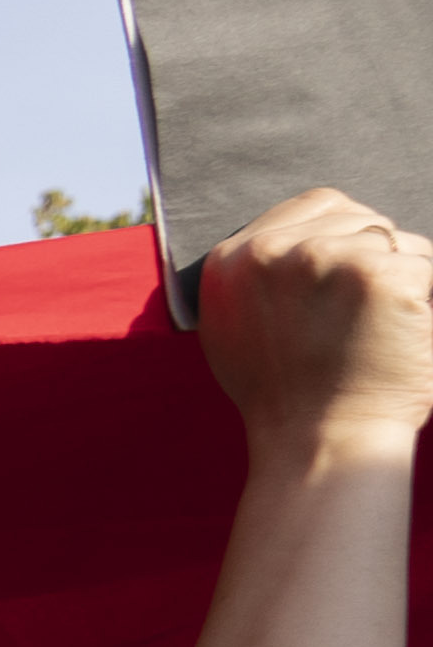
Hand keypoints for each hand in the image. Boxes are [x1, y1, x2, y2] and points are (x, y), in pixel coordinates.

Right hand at [191, 187, 432, 461]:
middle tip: (357, 317)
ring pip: (396, 240)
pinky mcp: (380, 274)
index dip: (344, 234)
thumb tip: (298, 240)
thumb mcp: (236, 328)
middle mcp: (273, 251)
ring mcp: (327, 259)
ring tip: (373, 328)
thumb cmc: (285, 396)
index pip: (318, 204)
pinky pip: (424, 264)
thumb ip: (258, 276)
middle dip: (373, 257)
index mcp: (232, 259)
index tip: (347, 278)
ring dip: (400, 276)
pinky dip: (422, 297)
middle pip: (361, 218)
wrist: (318, 442)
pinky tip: (396, 333)